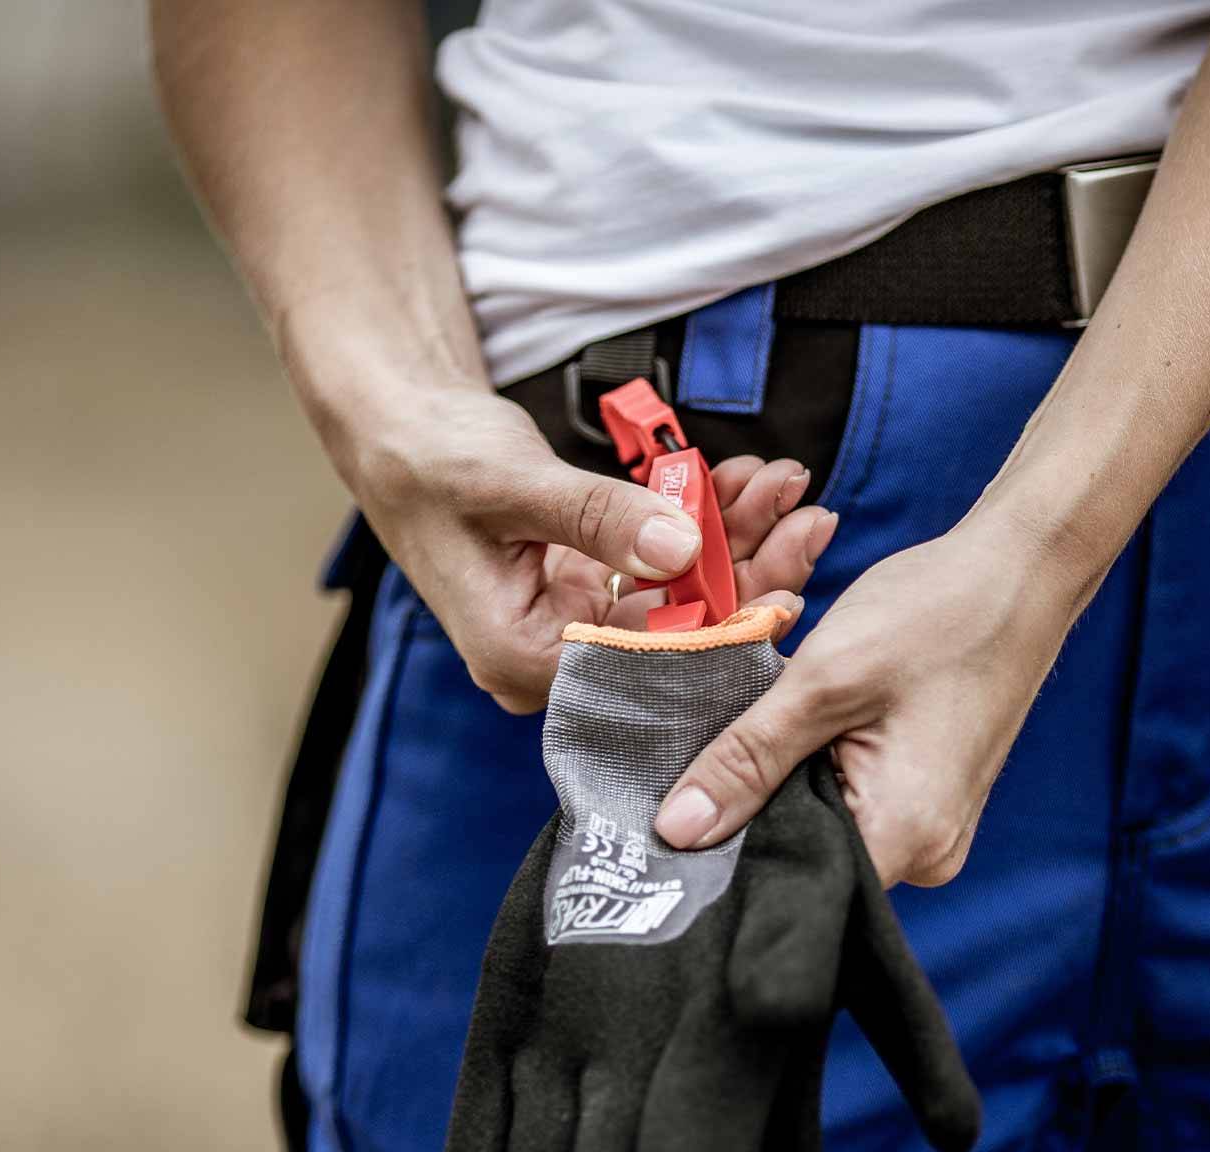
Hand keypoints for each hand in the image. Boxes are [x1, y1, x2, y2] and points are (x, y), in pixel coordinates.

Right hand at [334, 384, 837, 712]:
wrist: (399, 427)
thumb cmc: (430, 459)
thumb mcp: (511, 483)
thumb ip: (596, 517)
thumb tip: (683, 549)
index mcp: (523, 658)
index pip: (643, 665)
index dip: (721, 630)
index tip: (785, 589)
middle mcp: (555, 656)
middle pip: (674, 635)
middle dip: (746, 574)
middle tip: (809, 520)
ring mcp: (576, 622)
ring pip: (679, 597)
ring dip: (733, 541)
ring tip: (783, 486)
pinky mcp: (591, 588)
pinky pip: (663, 566)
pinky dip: (701, 524)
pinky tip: (739, 484)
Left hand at [654, 510, 1085, 887]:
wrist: (1022, 569)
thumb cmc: (937, 613)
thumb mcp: (823, 682)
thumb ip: (747, 760)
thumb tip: (678, 831)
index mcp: (906, 836)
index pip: (792, 881)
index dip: (726, 854)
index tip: (668, 818)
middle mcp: (926, 852)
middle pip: (805, 854)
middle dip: (751, 804)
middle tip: (705, 752)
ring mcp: (931, 827)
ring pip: (822, 820)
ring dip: (782, 774)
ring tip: (763, 719)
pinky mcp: (926, 796)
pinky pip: (850, 797)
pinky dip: (815, 760)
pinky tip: (800, 719)